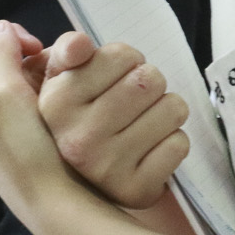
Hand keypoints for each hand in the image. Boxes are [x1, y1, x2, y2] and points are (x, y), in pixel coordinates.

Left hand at [0, 22, 98, 231]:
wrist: (58, 206)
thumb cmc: (27, 151)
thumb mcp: (5, 97)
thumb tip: (1, 30)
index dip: (5, 38)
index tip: (35, 48)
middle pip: (5, 63)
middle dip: (33, 58)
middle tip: (59, 68)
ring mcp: (10, 127)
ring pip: (29, 81)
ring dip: (50, 75)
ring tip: (71, 83)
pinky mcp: (34, 139)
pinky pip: (44, 102)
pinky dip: (59, 93)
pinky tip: (76, 99)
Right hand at [34, 31, 190, 209]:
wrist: (76, 182)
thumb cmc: (75, 116)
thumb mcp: (58, 78)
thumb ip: (67, 50)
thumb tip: (81, 44)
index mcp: (56, 104)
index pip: (122, 55)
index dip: (125, 59)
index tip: (113, 76)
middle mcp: (77, 138)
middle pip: (151, 79)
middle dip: (149, 83)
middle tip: (132, 99)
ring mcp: (107, 168)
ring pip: (172, 109)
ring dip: (164, 110)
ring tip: (142, 121)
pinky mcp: (137, 190)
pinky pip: (179, 144)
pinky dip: (170, 142)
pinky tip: (149, 148)